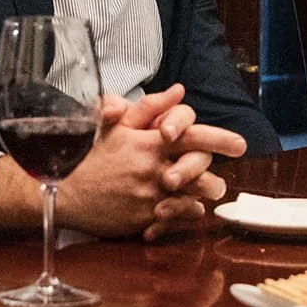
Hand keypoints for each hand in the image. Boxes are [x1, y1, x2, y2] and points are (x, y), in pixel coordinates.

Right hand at [48, 91, 241, 240]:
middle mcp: (153, 168)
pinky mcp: (146, 216)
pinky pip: (179, 215)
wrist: (66, 193)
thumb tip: (178, 90)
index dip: (219, 139)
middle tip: (220, 183)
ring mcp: (151, 194)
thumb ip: (149, 107)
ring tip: (205, 194)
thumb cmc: (94, 157)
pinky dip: (187, 212)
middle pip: (200, 170)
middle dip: (215, 177)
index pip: (192, 135)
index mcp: (149, 142)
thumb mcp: (118, 126)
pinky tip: (186, 208)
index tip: (240, 145)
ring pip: (194, 195)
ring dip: (203, 194)